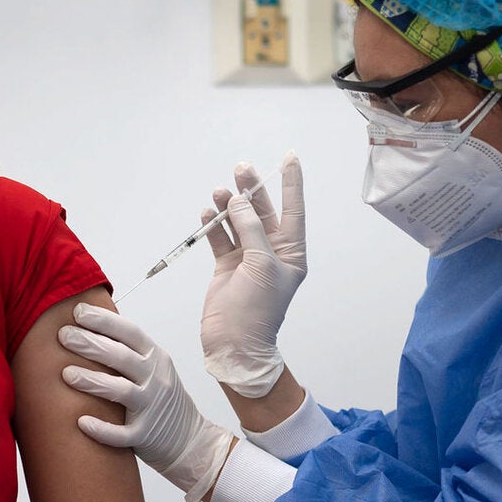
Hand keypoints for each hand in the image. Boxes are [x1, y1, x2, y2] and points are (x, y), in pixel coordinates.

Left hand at [58, 304, 233, 501]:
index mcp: (155, 358)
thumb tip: (87, 327)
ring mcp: (152, 408)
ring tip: (66, 373)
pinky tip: (81, 422)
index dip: (104, 321)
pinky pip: (122, 433)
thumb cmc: (161, 399)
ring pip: (121, 391)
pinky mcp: (145, 435)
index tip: (78, 312)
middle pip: (122, 358)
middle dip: (91, 344)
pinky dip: (102, 429)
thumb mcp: (153, 368)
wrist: (189, 439)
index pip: (130, 333)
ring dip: (92, 380)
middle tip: (63, 335)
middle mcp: (156, 380)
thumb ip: (128, 351)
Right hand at [200, 151, 305, 397]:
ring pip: (238, 222)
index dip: (291, 183)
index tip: (290, 157)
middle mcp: (271, 253)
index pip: (293, 210)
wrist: (234, 344)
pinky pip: (220, 238)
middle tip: (241, 168)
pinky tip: (208, 213)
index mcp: (291, 253)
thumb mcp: (261, 265)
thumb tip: (239, 203)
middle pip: (262, 212)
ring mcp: (247, 259)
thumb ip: (251, 230)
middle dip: (252, 189)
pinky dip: (214, 225)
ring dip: (229, 206)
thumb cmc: (257, 311)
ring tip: (220, 192)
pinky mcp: (226, 266)